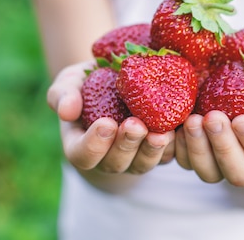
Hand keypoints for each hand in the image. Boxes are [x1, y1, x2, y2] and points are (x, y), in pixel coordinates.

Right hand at [46, 61, 174, 174]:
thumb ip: (62, 95)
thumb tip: (66, 111)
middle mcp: (108, 158)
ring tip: (161, 133)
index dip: (94, 144)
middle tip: (135, 125)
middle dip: (127, 145)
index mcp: (81, 147)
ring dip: (152, 150)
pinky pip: (168, 155)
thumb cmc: (87, 82)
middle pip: (116, 162)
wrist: (117, 79)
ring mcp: (134, 158)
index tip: (106, 123)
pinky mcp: (159, 151)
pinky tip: (181, 128)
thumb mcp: (70, 82)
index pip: (83, 155)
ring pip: (144, 163)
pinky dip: (175, 145)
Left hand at [174, 68, 243, 185]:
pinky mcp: (194, 154)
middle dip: (224, 148)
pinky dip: (178, 147)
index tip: (242, 120)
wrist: (242, 76)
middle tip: (213, 117)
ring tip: (193, 119)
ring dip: (198, 149)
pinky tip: (175, 126)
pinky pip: (184, 161)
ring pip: (208, 172)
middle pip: (239, 175)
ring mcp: (218, 161)